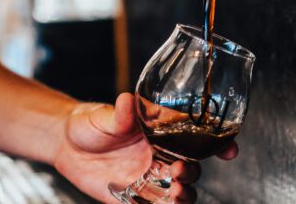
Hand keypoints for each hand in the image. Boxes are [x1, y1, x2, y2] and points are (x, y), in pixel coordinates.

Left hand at [53, 93, 237, 203]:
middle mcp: (159, 155)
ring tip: (174, 193)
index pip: (195, 138)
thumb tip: (127, 101)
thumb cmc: (89, 122)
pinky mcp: (132, 197)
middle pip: (191, 168)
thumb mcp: (104, 116)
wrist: (65, 144)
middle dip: (193, 173)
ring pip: (178, 192)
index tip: (229, 150)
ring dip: (184, 195)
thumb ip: (119, 113)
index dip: (217, 144)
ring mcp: (148, 178)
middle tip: (180, 171)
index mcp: (160, 133)